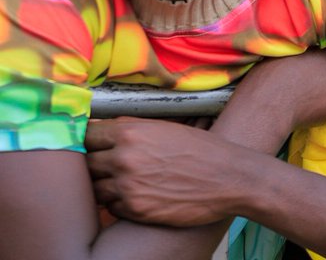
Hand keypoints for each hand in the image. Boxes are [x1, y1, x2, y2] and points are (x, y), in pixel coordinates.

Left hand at [86, 117, 236, 225]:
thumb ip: (132, 130)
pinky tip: (135, 195)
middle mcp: (124, 158)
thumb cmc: (200, 149)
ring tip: (122, 181)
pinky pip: (111, 207)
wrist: (227, 177)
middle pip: (86, 162)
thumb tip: (105, 131)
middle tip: (106, 164)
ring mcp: (128, 186)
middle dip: (94, 163)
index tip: (90, 143)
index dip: (88, 139)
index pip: (87, 134)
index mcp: (131, 132)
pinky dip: (117, 203)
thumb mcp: (165, 128)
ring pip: (95, 188)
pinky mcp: (135, 210)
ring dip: (104, 185)